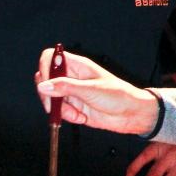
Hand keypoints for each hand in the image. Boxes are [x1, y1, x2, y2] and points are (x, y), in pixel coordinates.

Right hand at [36, 49, 157, 134]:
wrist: (132, 114)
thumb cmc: (119, 95)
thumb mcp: (90, 90)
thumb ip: (65, 87)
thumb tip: (43, 85)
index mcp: (78, 66)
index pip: (52, 58)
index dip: (45, 68)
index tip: (46, 83)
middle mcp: (73, 77)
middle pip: (46, 80)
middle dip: (49, 95)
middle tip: (55, 105)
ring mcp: (73, 93)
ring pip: (52, 98)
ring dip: (60, 110)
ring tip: (76, 114)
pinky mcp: (74, 107)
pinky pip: (61, 111)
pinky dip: (67, 117)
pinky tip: (81, 117)